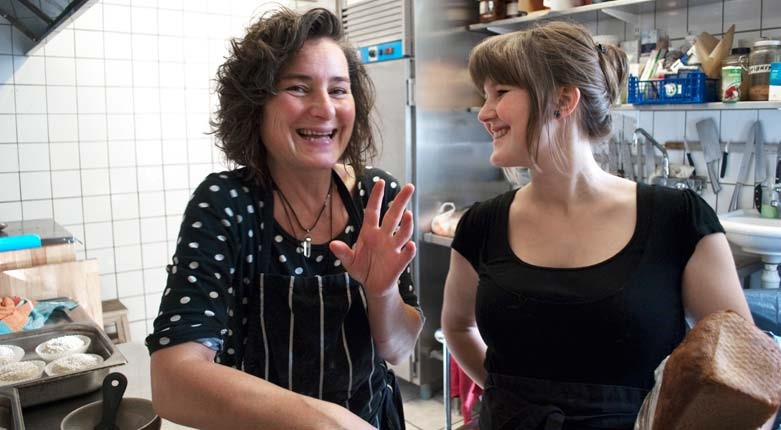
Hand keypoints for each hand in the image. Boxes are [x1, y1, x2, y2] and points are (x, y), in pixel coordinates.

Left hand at [330, 180, 415, 296]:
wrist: (373, 286)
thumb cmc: (362, 268)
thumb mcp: (349, 261)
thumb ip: (342, 253)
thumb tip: (332, 244)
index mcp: (370, 233)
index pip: (373, 211)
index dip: (376, 197)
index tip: (381, 182)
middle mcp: (383, 237)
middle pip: (393, 216)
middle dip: (401, 201)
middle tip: (409, 187)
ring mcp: (393, 248)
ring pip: (402, 233)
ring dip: (405, 224)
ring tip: (408, 214)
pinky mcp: (399, 262)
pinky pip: (405, 254)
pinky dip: (409, 250)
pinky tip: (410, 246)